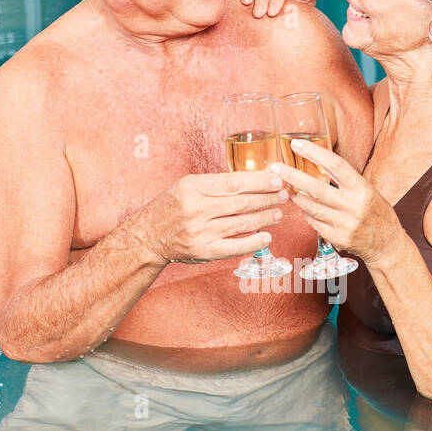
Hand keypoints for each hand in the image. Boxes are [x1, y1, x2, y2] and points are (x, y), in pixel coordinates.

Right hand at [142, 170, 288, 265]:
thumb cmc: (170, 207)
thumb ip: (216, 184)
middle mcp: (196, 209)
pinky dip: (253, 242)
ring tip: (278, 213)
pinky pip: (234, 247)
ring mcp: (200, 232)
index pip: (233, 182)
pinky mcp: (203, 251)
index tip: (275, 179)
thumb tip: (252, 181)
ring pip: (241, 223)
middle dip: (266, 198)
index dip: (258, 181)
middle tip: (284, 195)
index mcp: (192, 188)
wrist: (148, 236)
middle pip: (240, 202)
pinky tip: (266, 237)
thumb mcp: (187, 186)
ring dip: (264, 218)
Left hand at [271, 138, 398, 262]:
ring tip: (284, 186)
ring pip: (311, 207)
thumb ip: (345, 180)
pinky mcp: (338, 239)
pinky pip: (314, 224)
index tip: (297, 145)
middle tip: (275, 168)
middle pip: (316, 188)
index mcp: (361, 188)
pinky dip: (305, 213)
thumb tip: (318, 163)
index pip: (335, 165)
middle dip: (292, 176)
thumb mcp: (367, 190)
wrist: (387, 243)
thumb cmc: (376, 212)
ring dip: (295, 195)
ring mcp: (344, 224)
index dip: (314, 153)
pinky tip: (302, 206)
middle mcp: (353, 205)